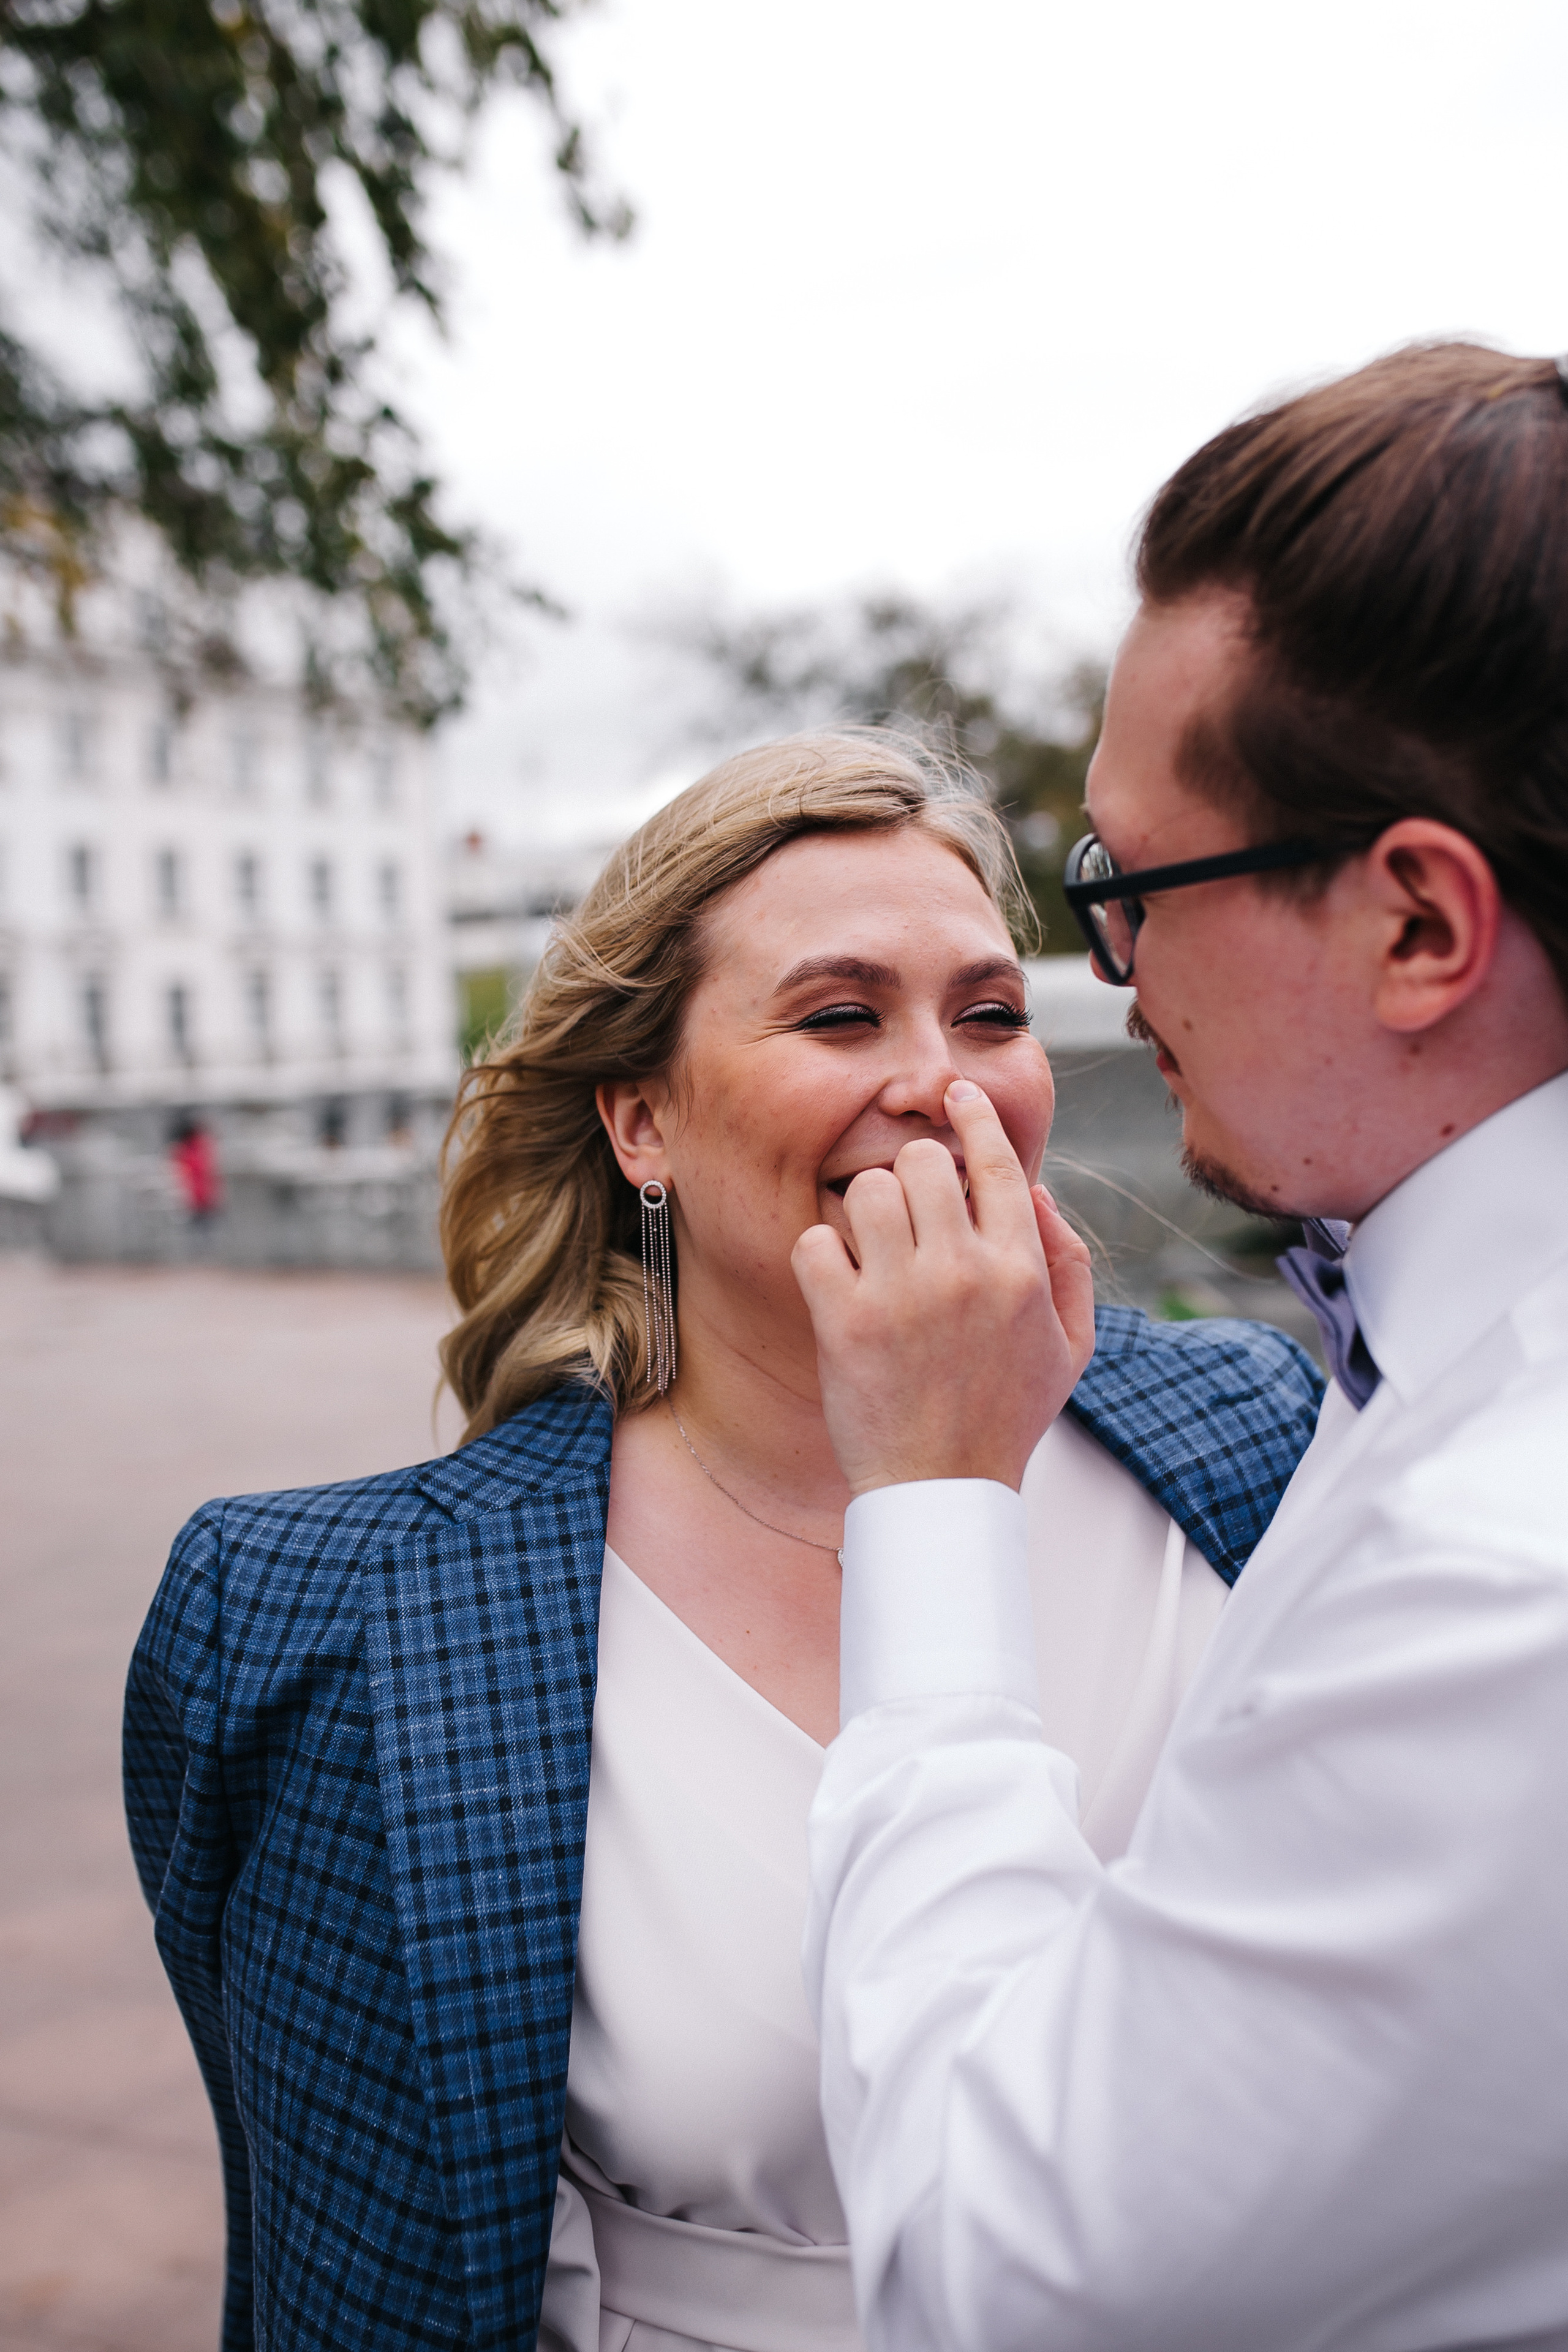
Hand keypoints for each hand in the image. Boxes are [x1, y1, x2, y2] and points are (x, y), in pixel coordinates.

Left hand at [792, 1080, 1095, 1497]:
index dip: (972, 1115)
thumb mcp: (1070, 1347)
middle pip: (922, 1162)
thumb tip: (1035, 1191)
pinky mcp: (845, 1321)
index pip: (997, 1162)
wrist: (943, 1489)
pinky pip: (816, 1241)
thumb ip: (1068, 1263)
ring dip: (865, 1212)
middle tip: (907, 1209)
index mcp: (1020, 1270)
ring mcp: (902, 1294)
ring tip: (872, 1251)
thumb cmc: (1005, 1418)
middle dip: (911, 1174)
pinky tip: (837, 1284)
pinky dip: (821, 1255)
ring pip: (868, 1190)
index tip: (954, 1094)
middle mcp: (963, 1271)